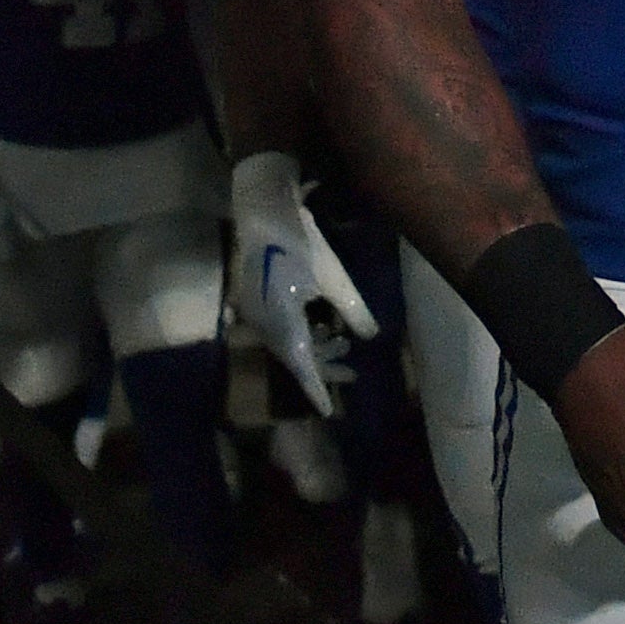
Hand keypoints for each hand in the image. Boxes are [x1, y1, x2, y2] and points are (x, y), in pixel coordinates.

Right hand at [226, 150, 377, 416]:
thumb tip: (370, 336)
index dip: (316, 390)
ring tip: (342, 344)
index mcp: (281, 322)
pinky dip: (301, 334)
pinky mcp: (254, 303)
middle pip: (294, 357)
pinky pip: (279, 330)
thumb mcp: (334, 277)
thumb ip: (353, 310)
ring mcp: (254, 314)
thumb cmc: (302, 242)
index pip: (301, 367)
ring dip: (314, 348)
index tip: (328, 411)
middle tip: (353, 374)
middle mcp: (263, 324)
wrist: (263, 212)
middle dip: (323, 367)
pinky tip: (321, 327)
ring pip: (287, 343)